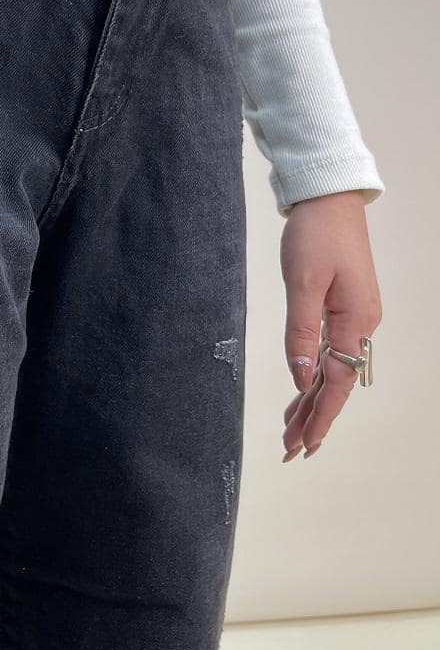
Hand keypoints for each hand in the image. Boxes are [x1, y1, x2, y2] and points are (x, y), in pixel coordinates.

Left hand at [280, 190, 381, 460]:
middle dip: (313, 417)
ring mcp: (353, 316)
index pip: (336, 382)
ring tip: (291, 431)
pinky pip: (328, 351)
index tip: (304, 445)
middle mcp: (360, 324)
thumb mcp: (303, 282)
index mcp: (355, 321)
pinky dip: (313, 374)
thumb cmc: (315, 234)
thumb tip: (302, 376)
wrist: (328, 198)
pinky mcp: (342, 307)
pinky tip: (301, 391)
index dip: (320, 416)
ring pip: (331, 370)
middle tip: (290, 451)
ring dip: (311, 400)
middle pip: (335, 382)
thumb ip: (301, 331)